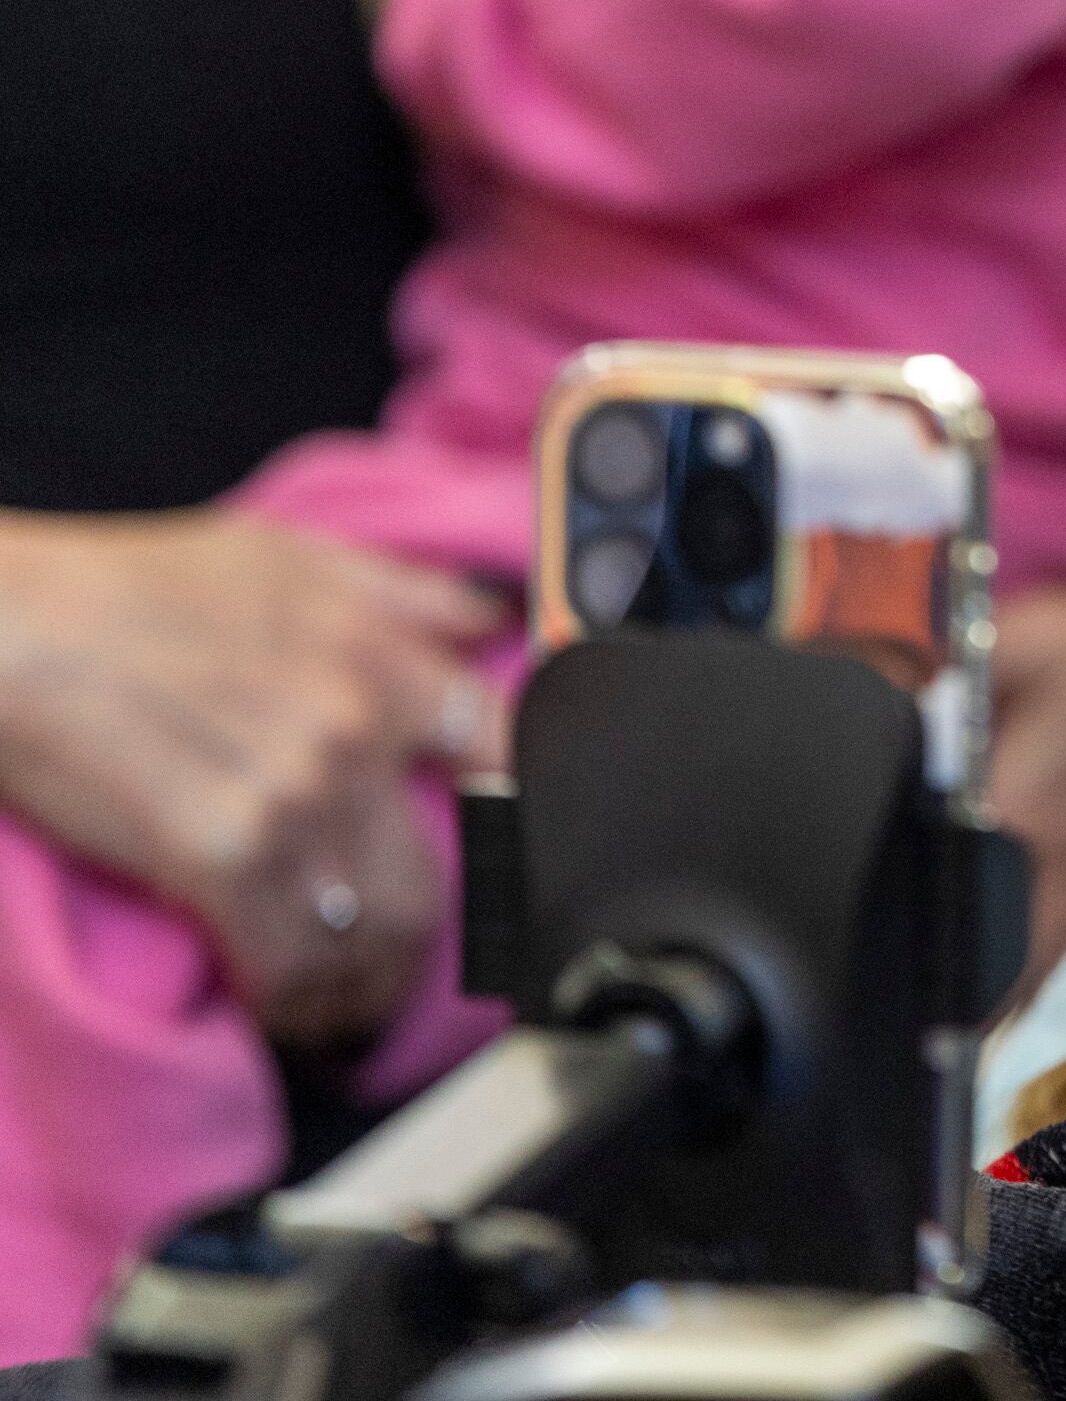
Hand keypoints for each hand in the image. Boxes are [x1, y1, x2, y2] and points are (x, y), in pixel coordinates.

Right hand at [0, 511, 506, 1047]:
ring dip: (360, 990)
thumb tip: (490, 617)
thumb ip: (399, 592)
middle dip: (417, 947)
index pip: (503, 754)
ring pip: (373, 933)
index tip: (495, 872)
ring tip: (342, 1009)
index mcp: (380, 662)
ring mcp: (291, 797)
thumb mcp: (283, 558)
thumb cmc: (123, 588)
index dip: (510, 825)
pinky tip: (287, 1011)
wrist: (2, 625)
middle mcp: (352, 731)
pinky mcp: (219, 854)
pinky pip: (292, 959)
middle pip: (435, 878)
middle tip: (393, 973)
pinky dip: (296, 1001)